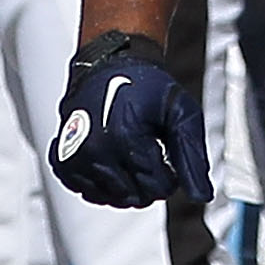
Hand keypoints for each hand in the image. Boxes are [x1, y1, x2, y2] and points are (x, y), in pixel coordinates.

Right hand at [51, 32, 211, 209]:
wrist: (109, 66)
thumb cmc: (147, 87)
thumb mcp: (181, 112)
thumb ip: (192, 156)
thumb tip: (202, 196)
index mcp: (125, 137)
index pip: (156, 188)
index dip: (170, 177)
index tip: (168, 158)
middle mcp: (94, 150)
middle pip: (135, 198)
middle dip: (150, 182)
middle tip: (151, 153)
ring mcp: (74, 158)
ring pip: (112, 199)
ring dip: (128, 184)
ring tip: (131, 152)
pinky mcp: (62, 162)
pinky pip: (88, 193)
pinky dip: (104, 184)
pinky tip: (112, 160)